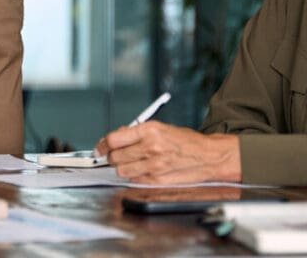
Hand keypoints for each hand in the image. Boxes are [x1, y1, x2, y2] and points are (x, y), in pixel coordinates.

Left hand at [93, 121, 240, 184]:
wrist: (207, 156)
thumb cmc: (185, 141)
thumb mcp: (160, 128)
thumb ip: (137, 132)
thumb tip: (116, 138)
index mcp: (149, 130)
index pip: (114, 139)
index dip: (103, 144)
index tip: (99, 147)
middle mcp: (150, 147)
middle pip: (115, 156)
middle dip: (111, 156)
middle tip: (115, 154)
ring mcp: (153, 165)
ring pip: (121, 170)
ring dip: (122, 167)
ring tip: (131, 162)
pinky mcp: (157, 180)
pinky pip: (134, 180)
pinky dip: (134, 176)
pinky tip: (142, 170)